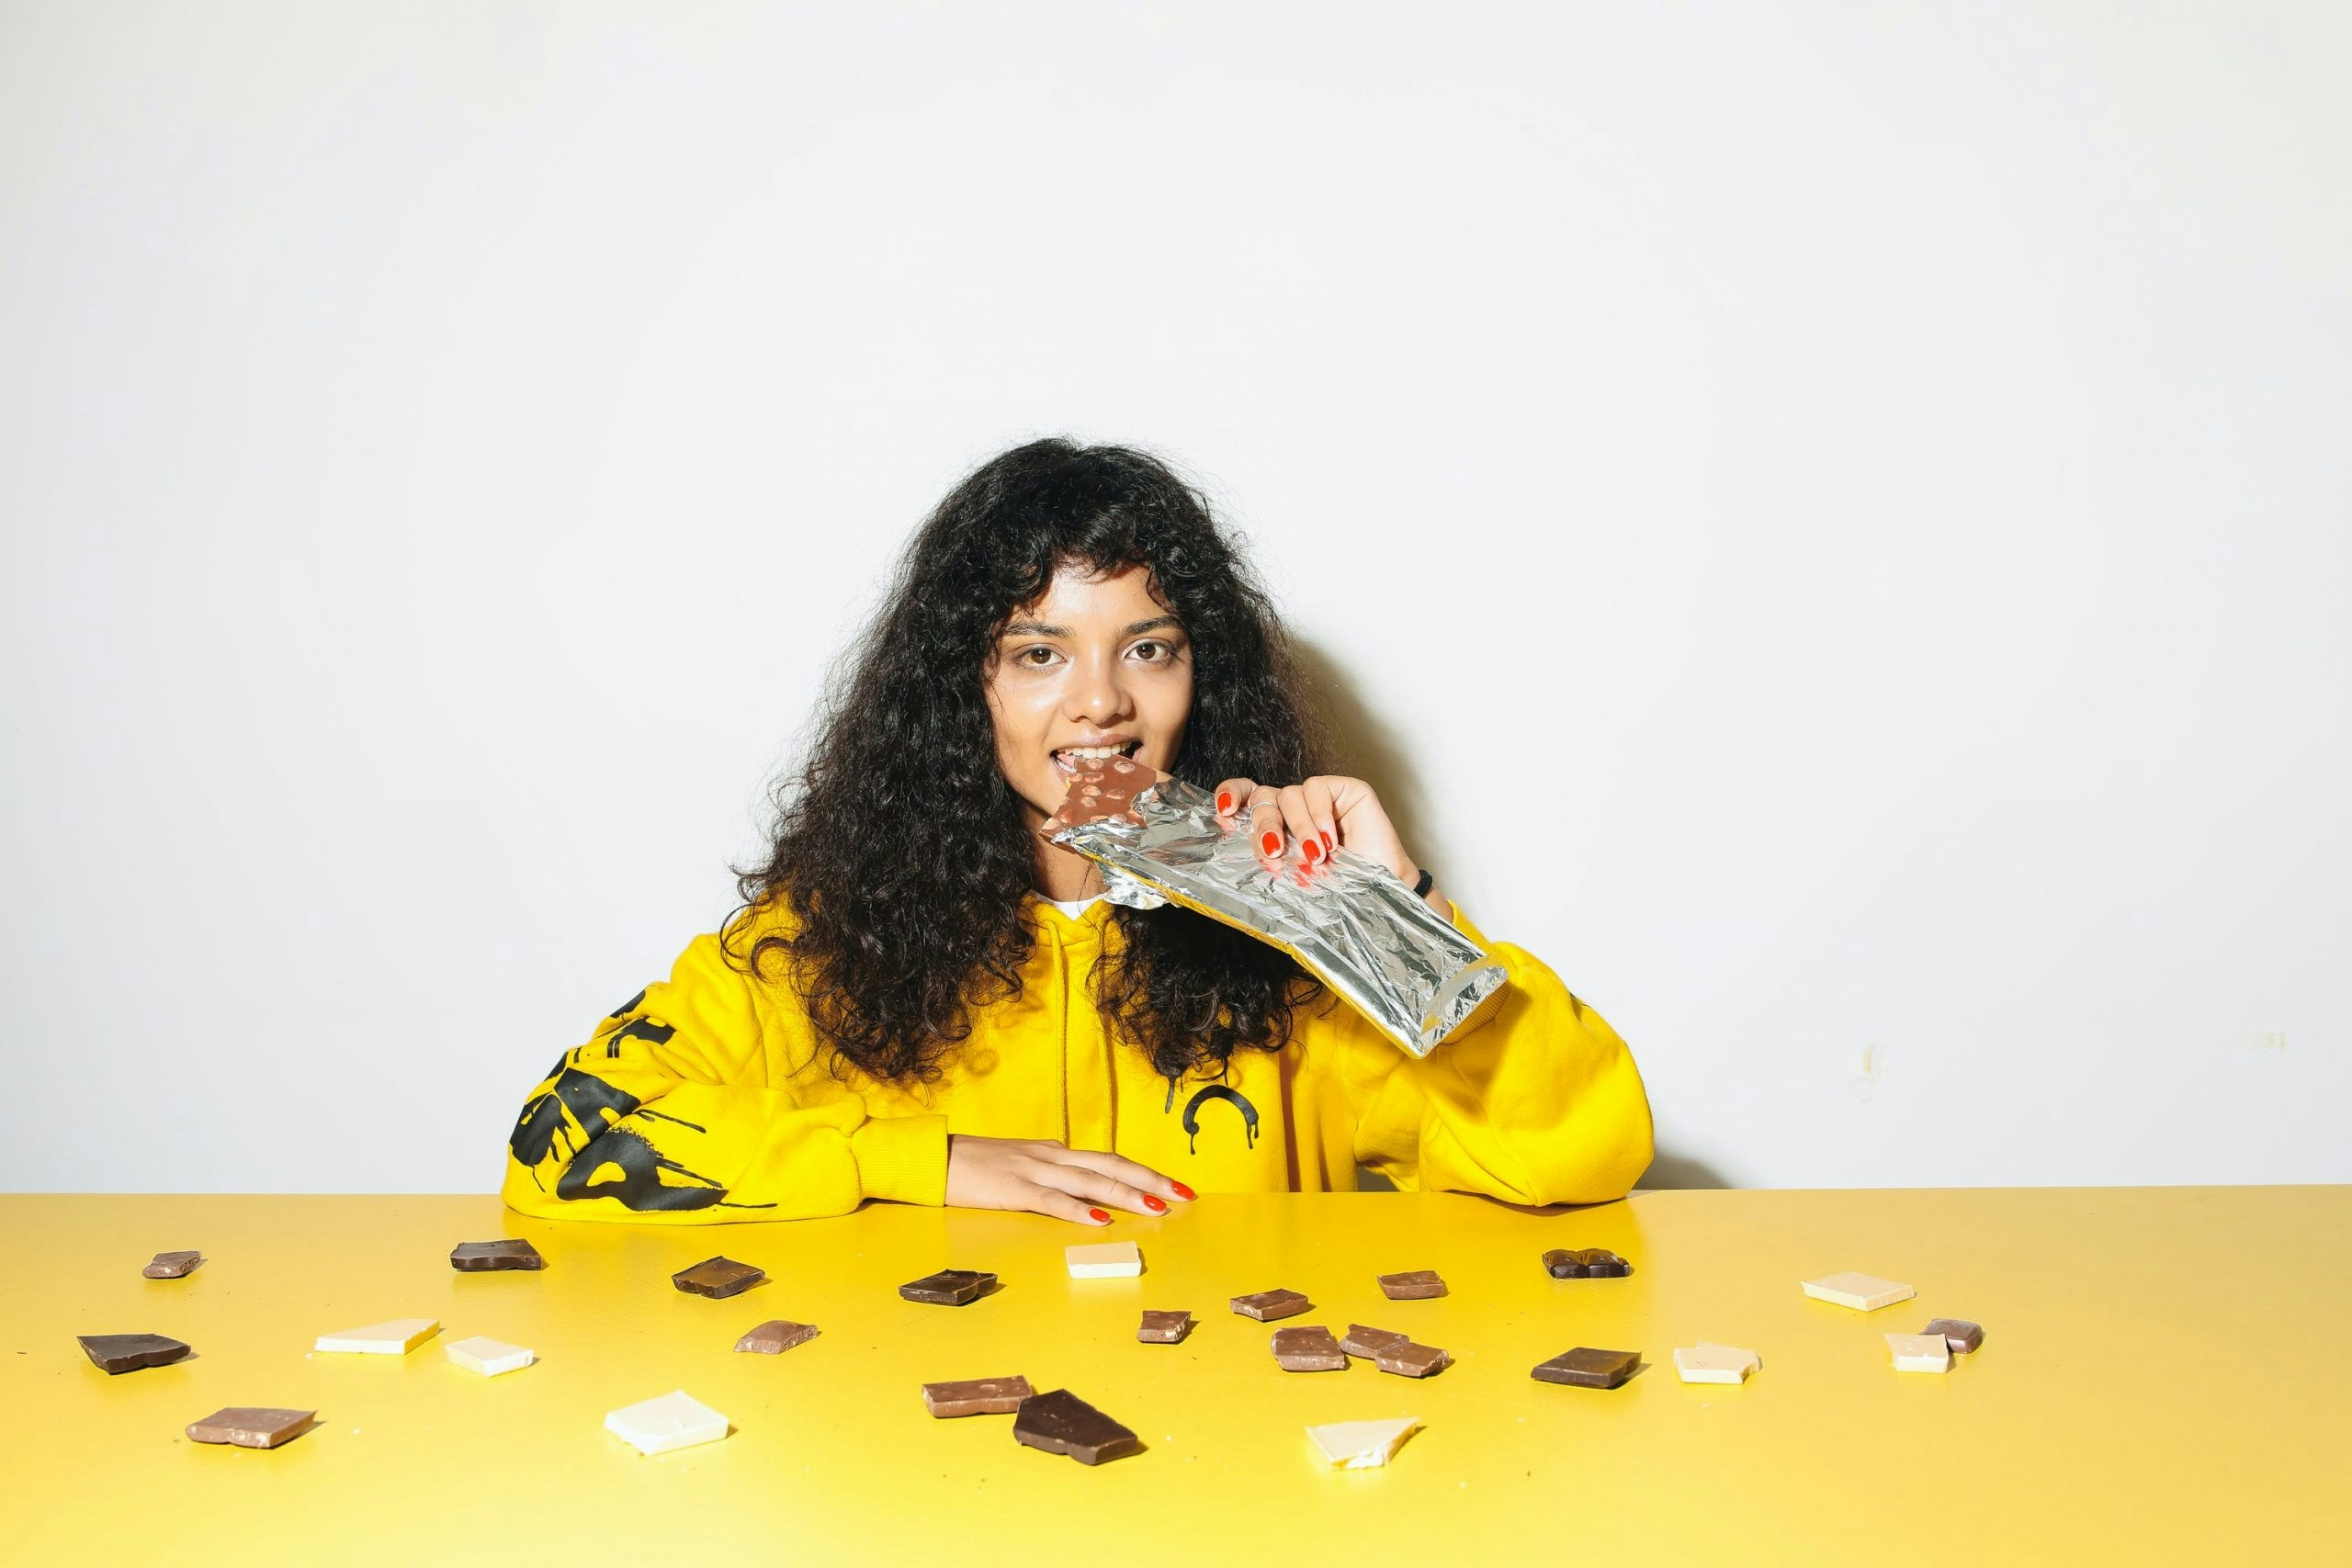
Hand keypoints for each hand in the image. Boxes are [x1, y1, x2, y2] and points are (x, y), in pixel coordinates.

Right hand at [945, 1134, 1195, 1224]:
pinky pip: (1051, 1199)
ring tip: (1156, 1207)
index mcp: (1055, 1152)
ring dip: (1125, 1194)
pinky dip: (1078, 1210)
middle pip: (1111, 1165)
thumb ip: (1051, 1177)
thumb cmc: (976, 1167)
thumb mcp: (1022, 1167)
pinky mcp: (1013, 1188)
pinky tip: (1099, 1220)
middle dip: (1150, 1180)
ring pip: (1090, 1180)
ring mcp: (1033, 1170)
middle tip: (1184, 1195)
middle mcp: (1052, 1156)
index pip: (1109, 1160)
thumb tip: (1084, 1194)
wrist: (934, 1158)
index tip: (1174, 1187)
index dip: (1143, 1173)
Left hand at [1213, 774, 1441, 907]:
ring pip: (1289, 794)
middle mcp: (1292, 808)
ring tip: (1316, 855)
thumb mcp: (1292, 875)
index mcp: (1275, 824)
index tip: (1224, 813)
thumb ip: (1268, 857)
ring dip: (1300, 828)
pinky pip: (1317, 788)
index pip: (1244, 796)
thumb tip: (1238, 850)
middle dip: (1265, 825)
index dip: (1230, 796)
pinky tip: (1330, 839)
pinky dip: (1319, 815)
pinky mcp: (1344, 788)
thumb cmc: (1338, 887)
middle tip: (1275, 852)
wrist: (1378, 892)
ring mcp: (1318, 797)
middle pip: (1262, 798)